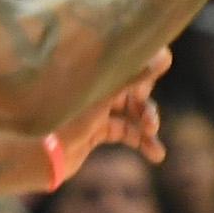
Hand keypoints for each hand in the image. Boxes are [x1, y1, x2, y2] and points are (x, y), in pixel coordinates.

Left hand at [51, 48, 169, 184]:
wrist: (46, 156)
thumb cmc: (71, 121)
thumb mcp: (106, 97)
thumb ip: (136, 76)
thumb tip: (167, 56)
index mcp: (96, 74)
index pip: (130, 63)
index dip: (148, 69)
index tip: (164, 71)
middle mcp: (98, 89)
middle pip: (134, 92)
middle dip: (146, 109)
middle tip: (150, 126)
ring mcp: (98, 110)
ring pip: (132, 115)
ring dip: (147, 130)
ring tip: (156, 150)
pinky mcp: (97, 131)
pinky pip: (125, 132)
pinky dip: (140, 142)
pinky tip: (156, 155)